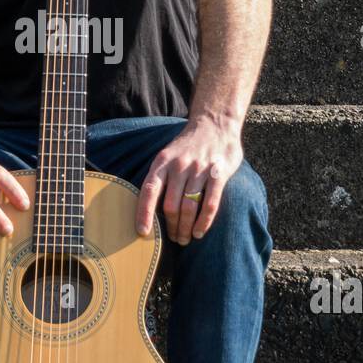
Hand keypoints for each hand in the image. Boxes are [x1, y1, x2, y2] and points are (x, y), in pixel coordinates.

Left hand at [135, 117, 243, 245]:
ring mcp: (200, 169)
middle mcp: (179, 165)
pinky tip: (199, 232)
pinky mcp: (219, 173)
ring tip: (184, 239)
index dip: (144, 213)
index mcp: (162, 161)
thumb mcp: (167, 154)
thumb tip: (147, 206)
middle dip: (170, 227)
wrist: (215, 123)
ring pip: (189, 207)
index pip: (149, 190)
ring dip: (185, 228)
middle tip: (173, 239)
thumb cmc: (188, 146)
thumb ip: (160, 176)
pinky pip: (210, 203)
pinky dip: (204, 222)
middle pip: (170, 205)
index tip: (143, 232)